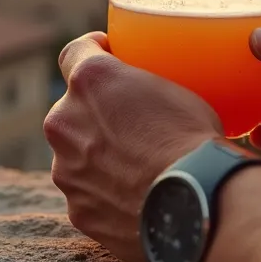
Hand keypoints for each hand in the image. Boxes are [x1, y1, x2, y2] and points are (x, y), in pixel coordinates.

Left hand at [45, 32, 221, 261]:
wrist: (195, 203)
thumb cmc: (193, 140)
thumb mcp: (176, 89)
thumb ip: (141, 88)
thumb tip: (149, 97)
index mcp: (90, 81)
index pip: (73, 53)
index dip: (91, 51)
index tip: (107, 55)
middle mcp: (65, 121)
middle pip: (71, 110)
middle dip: (93, 114)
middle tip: (130, 124)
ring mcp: (66, 170)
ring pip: (76, 156)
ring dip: (97, 158)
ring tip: (137, 169)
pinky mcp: (77, 210)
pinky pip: (89, 196)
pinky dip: (107, 196)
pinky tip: (137, 199)